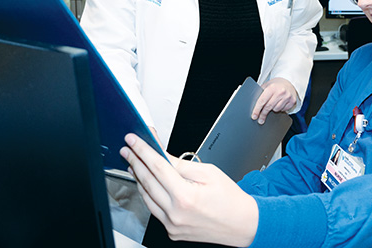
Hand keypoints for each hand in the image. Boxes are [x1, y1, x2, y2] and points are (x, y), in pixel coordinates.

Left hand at [120, 134, 258, 245]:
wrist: (243, 224)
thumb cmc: (230, 199)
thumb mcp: (208, 172)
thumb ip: (181, 164)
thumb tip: (161, 155)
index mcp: (185, 196)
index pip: (156, 167)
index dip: (142, 150)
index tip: (133, 140)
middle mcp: (175, 213)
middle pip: (147, 181)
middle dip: (135, 162)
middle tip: (128, 149)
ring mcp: (172, 225)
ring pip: (147, 197)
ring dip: (139, 178)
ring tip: (134, 164)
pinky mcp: (172, 231)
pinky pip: (154, 210)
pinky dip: (149, 195)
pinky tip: (147, 184)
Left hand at [252, 77, 298, 124]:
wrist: (288, 82)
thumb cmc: (275, 85)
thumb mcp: (266, 86)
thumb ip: (260, 94)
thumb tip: (253, 105)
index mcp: (272, 87)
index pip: (262, 100)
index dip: (257, 109)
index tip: (254, 116)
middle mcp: (280, 91)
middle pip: (269, 107)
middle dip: (263, 114)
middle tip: (260, 119)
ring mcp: (287, 96)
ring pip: (276, 109)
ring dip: (273, 109)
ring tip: (273, 103)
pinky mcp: (292, 101)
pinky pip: (283, 110)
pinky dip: (280, 108)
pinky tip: (280, 103)